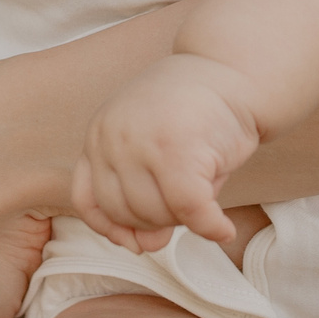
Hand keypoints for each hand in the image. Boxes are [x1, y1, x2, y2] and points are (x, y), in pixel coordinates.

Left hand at [71, 55, 260, 251]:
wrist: (232, 71)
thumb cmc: (194, 116)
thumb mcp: (155, 153)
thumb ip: (144, 198)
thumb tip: (146, 245)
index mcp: (98, 134)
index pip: (86, 199)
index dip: (110, 228)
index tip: (135, 240)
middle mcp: (112, 137)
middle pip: (124, 213)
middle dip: (158, 221)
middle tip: (187, 205)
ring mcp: (143, 142)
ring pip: (156, 215)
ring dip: (184, 222)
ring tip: (204, 197)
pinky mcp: (179, 150)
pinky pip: (190, 210)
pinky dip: (210, 227)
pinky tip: (224, 230)